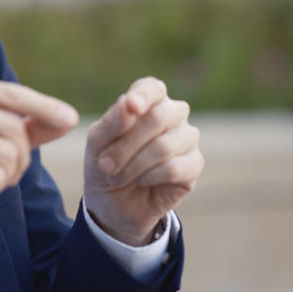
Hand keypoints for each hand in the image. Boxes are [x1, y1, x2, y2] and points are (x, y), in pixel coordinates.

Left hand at [84, 77, 203, 245]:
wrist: (113, 203)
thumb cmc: (105, 163)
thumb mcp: (97, 142)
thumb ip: (111, 122)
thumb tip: (128, 103)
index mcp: (148, 101)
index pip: (152, 88)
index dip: (143, 96)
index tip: (131, 106)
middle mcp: (173, 114)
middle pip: (158, 118)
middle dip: (125, 146)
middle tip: (106, 165)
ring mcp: (187, 138)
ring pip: (165, 145)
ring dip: (133, 166)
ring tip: (117, 177)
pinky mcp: (194, 164)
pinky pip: (174, 167)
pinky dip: (150, 177)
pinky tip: (141, 181)